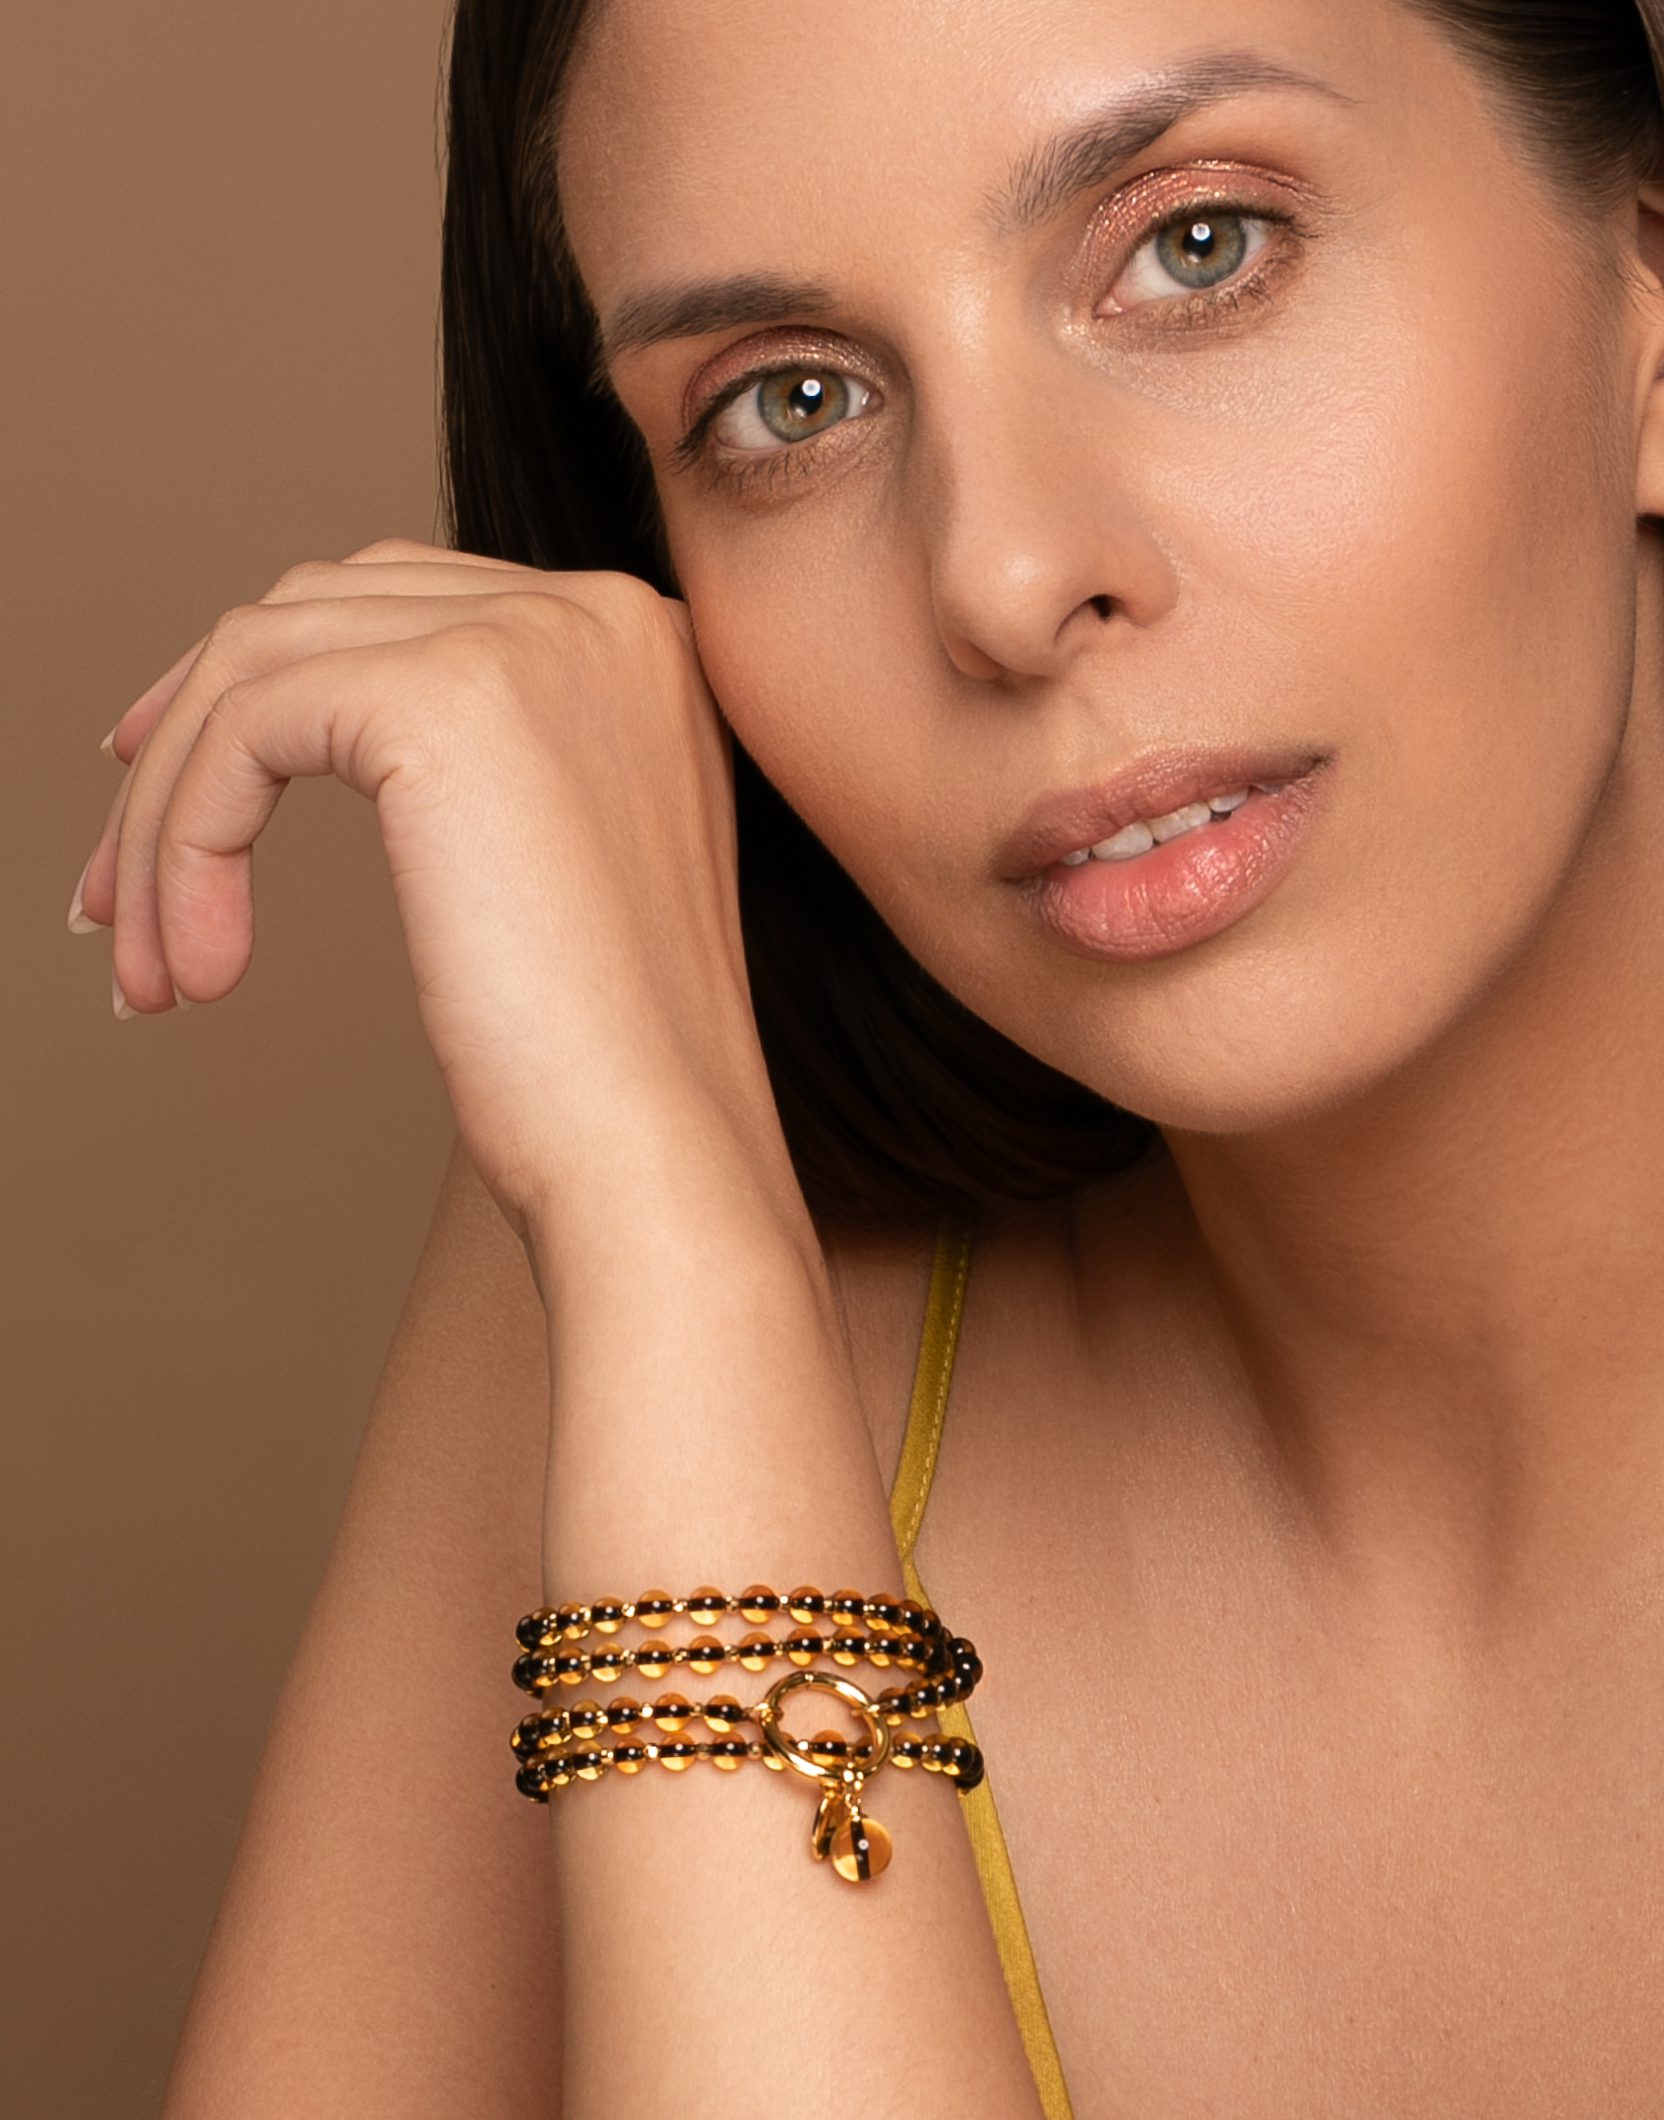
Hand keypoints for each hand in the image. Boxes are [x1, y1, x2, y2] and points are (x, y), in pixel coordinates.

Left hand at [69, 539, 780, 1240]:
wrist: (658, 1148)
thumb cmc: (607, 1060)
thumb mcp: (554, 864)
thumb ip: (481, 770)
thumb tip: (290, 731)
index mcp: (636, 644)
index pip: (404, 605)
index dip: (269, 689)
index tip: (181, 792)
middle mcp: (596, 615)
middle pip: (318, 613)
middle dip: (195, 736)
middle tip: (125, 886)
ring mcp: (530, 642)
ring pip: (260, 667)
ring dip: (170, 817)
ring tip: (150, 962)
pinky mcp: (444, 701)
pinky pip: (245, 729)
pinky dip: (188, 840)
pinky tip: (200, 964)